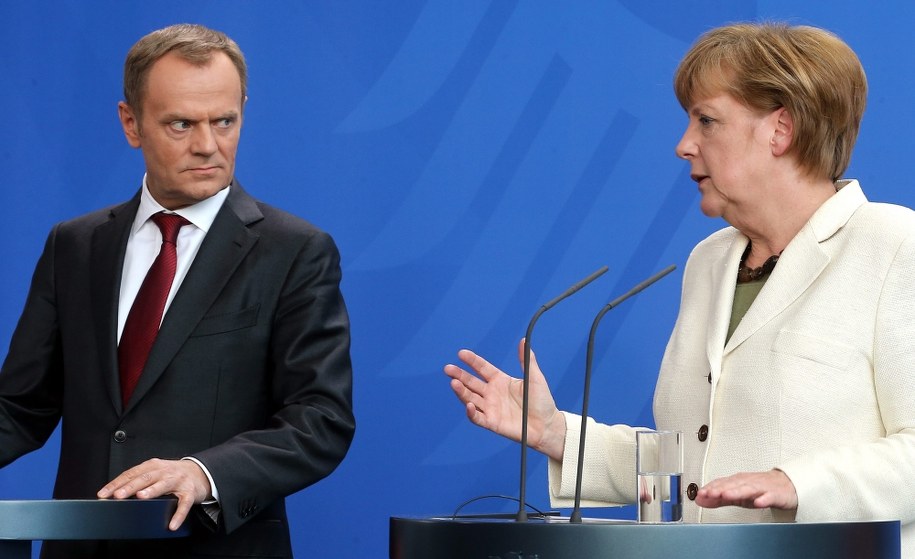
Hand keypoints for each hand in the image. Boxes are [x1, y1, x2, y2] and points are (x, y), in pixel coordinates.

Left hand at [97, 458, 211, 530]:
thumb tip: (116, 493)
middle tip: (119, 495)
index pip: (132, 473)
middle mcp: (165, 471)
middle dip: (131, 486)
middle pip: (146, 477)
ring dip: (152, 491)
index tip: (104, 493)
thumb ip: (139, 480)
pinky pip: (184, 504)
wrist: (199, 472)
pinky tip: (172, 524)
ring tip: (142, 497)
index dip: (117, 483)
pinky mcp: (190, 492)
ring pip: (164, 485)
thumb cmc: (172, 474)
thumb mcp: (155, 472)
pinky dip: (179, 514)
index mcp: (153, 466)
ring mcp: (178, 480)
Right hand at [444, 339, 565, 460]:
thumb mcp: (535, 378)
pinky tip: (468, 405)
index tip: (461, 353)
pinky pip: (477, 417)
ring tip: (453, 383)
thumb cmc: (542, 401)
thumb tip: (523, 340)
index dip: (472, 361)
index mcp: (500, 380)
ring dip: (461, 391)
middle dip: (459, 375)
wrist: (547, 425)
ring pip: (470, 398)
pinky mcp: (492, 422)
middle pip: (471, 382)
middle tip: (448, 368)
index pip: (482, 368)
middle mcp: (492, 393)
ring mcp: (490, 408)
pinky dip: (471, 412)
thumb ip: (527, 361)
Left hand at [695, 469, 797, 510]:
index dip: (709, 488)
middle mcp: (747, 482)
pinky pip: (768, 497)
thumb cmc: (759, 489)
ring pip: (748, 489)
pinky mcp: (775, 494)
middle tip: (708, 494)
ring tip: (726, 496)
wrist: (786, 485)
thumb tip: (700, 500)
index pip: (721, 483)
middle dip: (719, 489)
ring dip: (736, 492)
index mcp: (737, 481)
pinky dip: (763, 499)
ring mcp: (761, 487)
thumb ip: (719, 498)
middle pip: (732, 485)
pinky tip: (758, 502)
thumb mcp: (737, 494)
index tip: (699, 494)